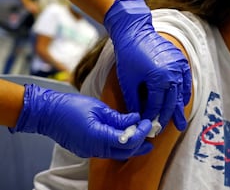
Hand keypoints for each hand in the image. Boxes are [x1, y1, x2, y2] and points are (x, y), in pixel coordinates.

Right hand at [10, 84, 152, 158]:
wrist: (47, 114)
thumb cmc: (71, 106)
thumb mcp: (99, 108)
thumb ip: (118, 117)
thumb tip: (136, 119)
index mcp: (99, 136)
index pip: (128, 141)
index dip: (142, 133)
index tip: (148, 123)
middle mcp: (95, 148)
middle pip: (126, 152)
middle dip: (141, 143)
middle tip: (150, 131)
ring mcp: (90, 152)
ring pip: (117, 153)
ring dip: (131, 144)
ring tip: (140, 132)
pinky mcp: (87, 151)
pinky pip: (108, 151)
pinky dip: (119, 144)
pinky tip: (124, 133)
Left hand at [104, 0, 191, 130]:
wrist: (135, 32)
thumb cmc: (128, 56)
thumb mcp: (128, 82)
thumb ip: (135, 102)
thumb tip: (138, 118)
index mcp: (159, 79)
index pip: (156, 105)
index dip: (152, 117)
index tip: (150, 126)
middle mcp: (173, 74)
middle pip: (171, 102)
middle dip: (168, 117)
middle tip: (167, 130)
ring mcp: (179, 66)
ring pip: (181, 93)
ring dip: (179, 108)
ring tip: (181, 122)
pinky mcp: (181, 60)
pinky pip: (186, 81)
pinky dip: (185, 92)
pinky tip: (184, 101)